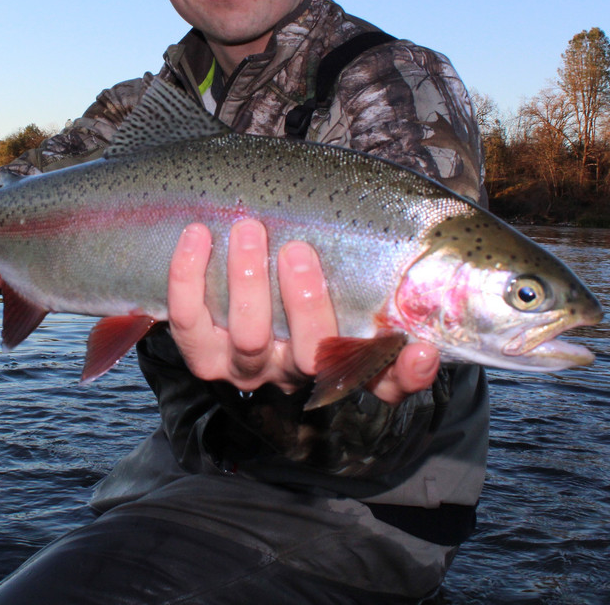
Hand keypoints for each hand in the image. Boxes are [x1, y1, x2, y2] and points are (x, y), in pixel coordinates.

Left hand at [166, 219, 438, 405]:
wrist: (238, 274)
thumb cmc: (306, 266)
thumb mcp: (346, 271)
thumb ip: (380, 264)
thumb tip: (421, 238)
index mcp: (344, 357)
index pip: (388, 380)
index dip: (406, 374)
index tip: (420, 348)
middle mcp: (298, 371)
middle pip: (309, 354)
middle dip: (305, 303)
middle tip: (298, 250)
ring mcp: (249, 367)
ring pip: (250, 339)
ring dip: (247, 281)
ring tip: (248, 229)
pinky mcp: (202, 355)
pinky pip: (188, 322)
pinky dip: (187, 276)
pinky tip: (197, 234)